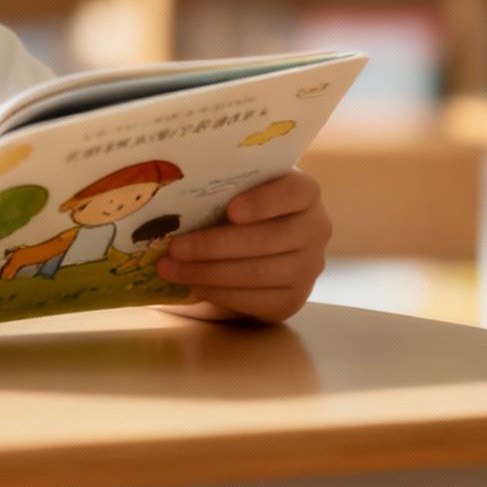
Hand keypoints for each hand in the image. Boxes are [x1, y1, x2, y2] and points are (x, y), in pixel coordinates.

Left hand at [154, 170, 329, 323]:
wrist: (250, 245)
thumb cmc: (236, 204)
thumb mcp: (235, 188)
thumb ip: (222, 187)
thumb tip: (176, 195)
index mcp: (305, 192)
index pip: (294, 193)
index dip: (264, 202)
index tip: (231, 211)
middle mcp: (316, 229)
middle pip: (268, 240)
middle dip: (215, 246)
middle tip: (174, 248)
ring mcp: (309, 268)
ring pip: (258, 273)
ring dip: (208, 273)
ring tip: (169, 269)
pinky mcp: (293, 299)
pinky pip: (255, 300)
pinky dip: (219, 293)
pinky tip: (192, 285)